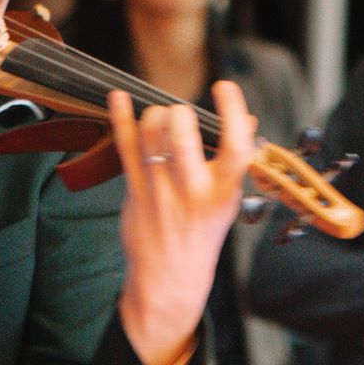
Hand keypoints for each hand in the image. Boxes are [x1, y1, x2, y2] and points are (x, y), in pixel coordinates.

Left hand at [110, 81, 255, 364]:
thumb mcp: (228, 202)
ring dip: (155, 115)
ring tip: (161, 119)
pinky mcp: (135, 190)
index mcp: (224, 192)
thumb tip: (246, 122)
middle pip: (183, 134)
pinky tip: (117, 97)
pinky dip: (120, 118)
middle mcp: (192, 190)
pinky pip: (125, 147)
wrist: (170, 277)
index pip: (235, 144)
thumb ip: (233, 163)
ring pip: (152, 134)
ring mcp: (160, 189)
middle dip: (180, 114)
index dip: (232, 110)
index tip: (224, 87)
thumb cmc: (200, 235)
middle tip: (182, 117)